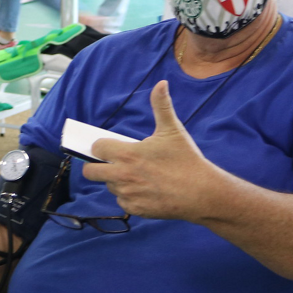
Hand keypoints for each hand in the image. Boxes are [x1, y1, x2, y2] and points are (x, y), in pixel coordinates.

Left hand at [82, 81, 220, 219]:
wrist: (202, 193)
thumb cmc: (186, 160)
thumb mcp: (173, 130)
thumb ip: (161, 106)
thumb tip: (161, 83)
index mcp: (127, 154)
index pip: (97, 149)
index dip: (102, 147)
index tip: (109, 147)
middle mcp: (122, 175)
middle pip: (90, 172)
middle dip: (96, 167)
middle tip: (110, 164)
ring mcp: (127, 194)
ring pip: (109, 186)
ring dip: (116, 181)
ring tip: (136, 175)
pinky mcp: (134, 209)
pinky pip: (122, 201)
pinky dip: (129, 196)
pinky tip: (144, 190)